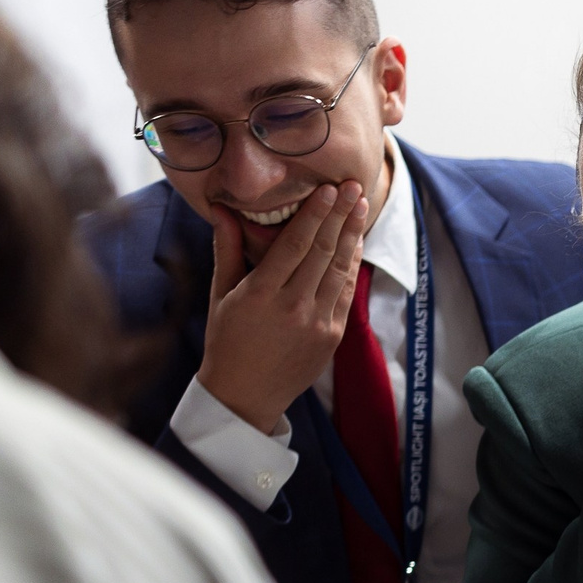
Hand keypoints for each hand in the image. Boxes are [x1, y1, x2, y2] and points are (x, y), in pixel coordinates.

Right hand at [194, 182, 370, 432]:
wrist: (245, 394)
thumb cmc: (226, 340)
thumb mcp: (221, 294)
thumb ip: (227, 249)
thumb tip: (221, 209)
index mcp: (261, 294)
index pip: (296, 244)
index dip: (315, 214)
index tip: (328, 189)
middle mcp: (293, 306)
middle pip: (324, 251)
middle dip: (341, 216)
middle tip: (353, 187)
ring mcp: (317, 323)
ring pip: (340, 270)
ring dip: (352, 235)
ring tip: (361, 206)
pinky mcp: (332, 336)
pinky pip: (345, 292)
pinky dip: (352, 266)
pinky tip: (355, 243)